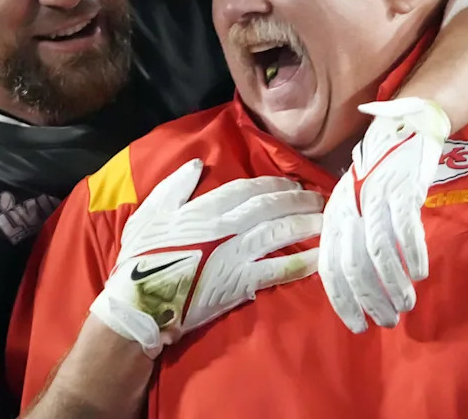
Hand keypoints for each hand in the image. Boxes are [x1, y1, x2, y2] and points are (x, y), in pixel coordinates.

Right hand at [90, 159, 322, 357]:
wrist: (141, 303)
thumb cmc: (141, 257)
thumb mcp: (149, 212)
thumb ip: (174, 186)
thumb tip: (197, 164)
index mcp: (206, 208)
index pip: (249, 189)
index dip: (273, 184)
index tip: (291, 183)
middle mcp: (228, 227)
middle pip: (271, 207)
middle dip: (297, 200)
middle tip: (318, 198)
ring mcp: (237, 254)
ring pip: (280, 233)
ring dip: (305, 224)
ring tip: (326, 220)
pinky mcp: (242, 282)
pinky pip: (279, 269)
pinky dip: (301, 262)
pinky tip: (320, 257)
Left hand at [319, 97, 449, 331]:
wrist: (404, 130)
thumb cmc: (381, 176)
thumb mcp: (357, 206)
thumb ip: (353, 239)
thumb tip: (359, 286)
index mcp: (334, 215)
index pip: (329, 266)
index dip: (342, 300)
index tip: (358, 325)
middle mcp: (349, 207)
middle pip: (352, 264)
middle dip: (370, 299)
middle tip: (388, 321)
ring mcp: (374, 198)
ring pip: (377, 252)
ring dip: (393, 285)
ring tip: (407, 304)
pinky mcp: (402, 189)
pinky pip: (405, 229)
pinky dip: (412, 255)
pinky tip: (420, 274)